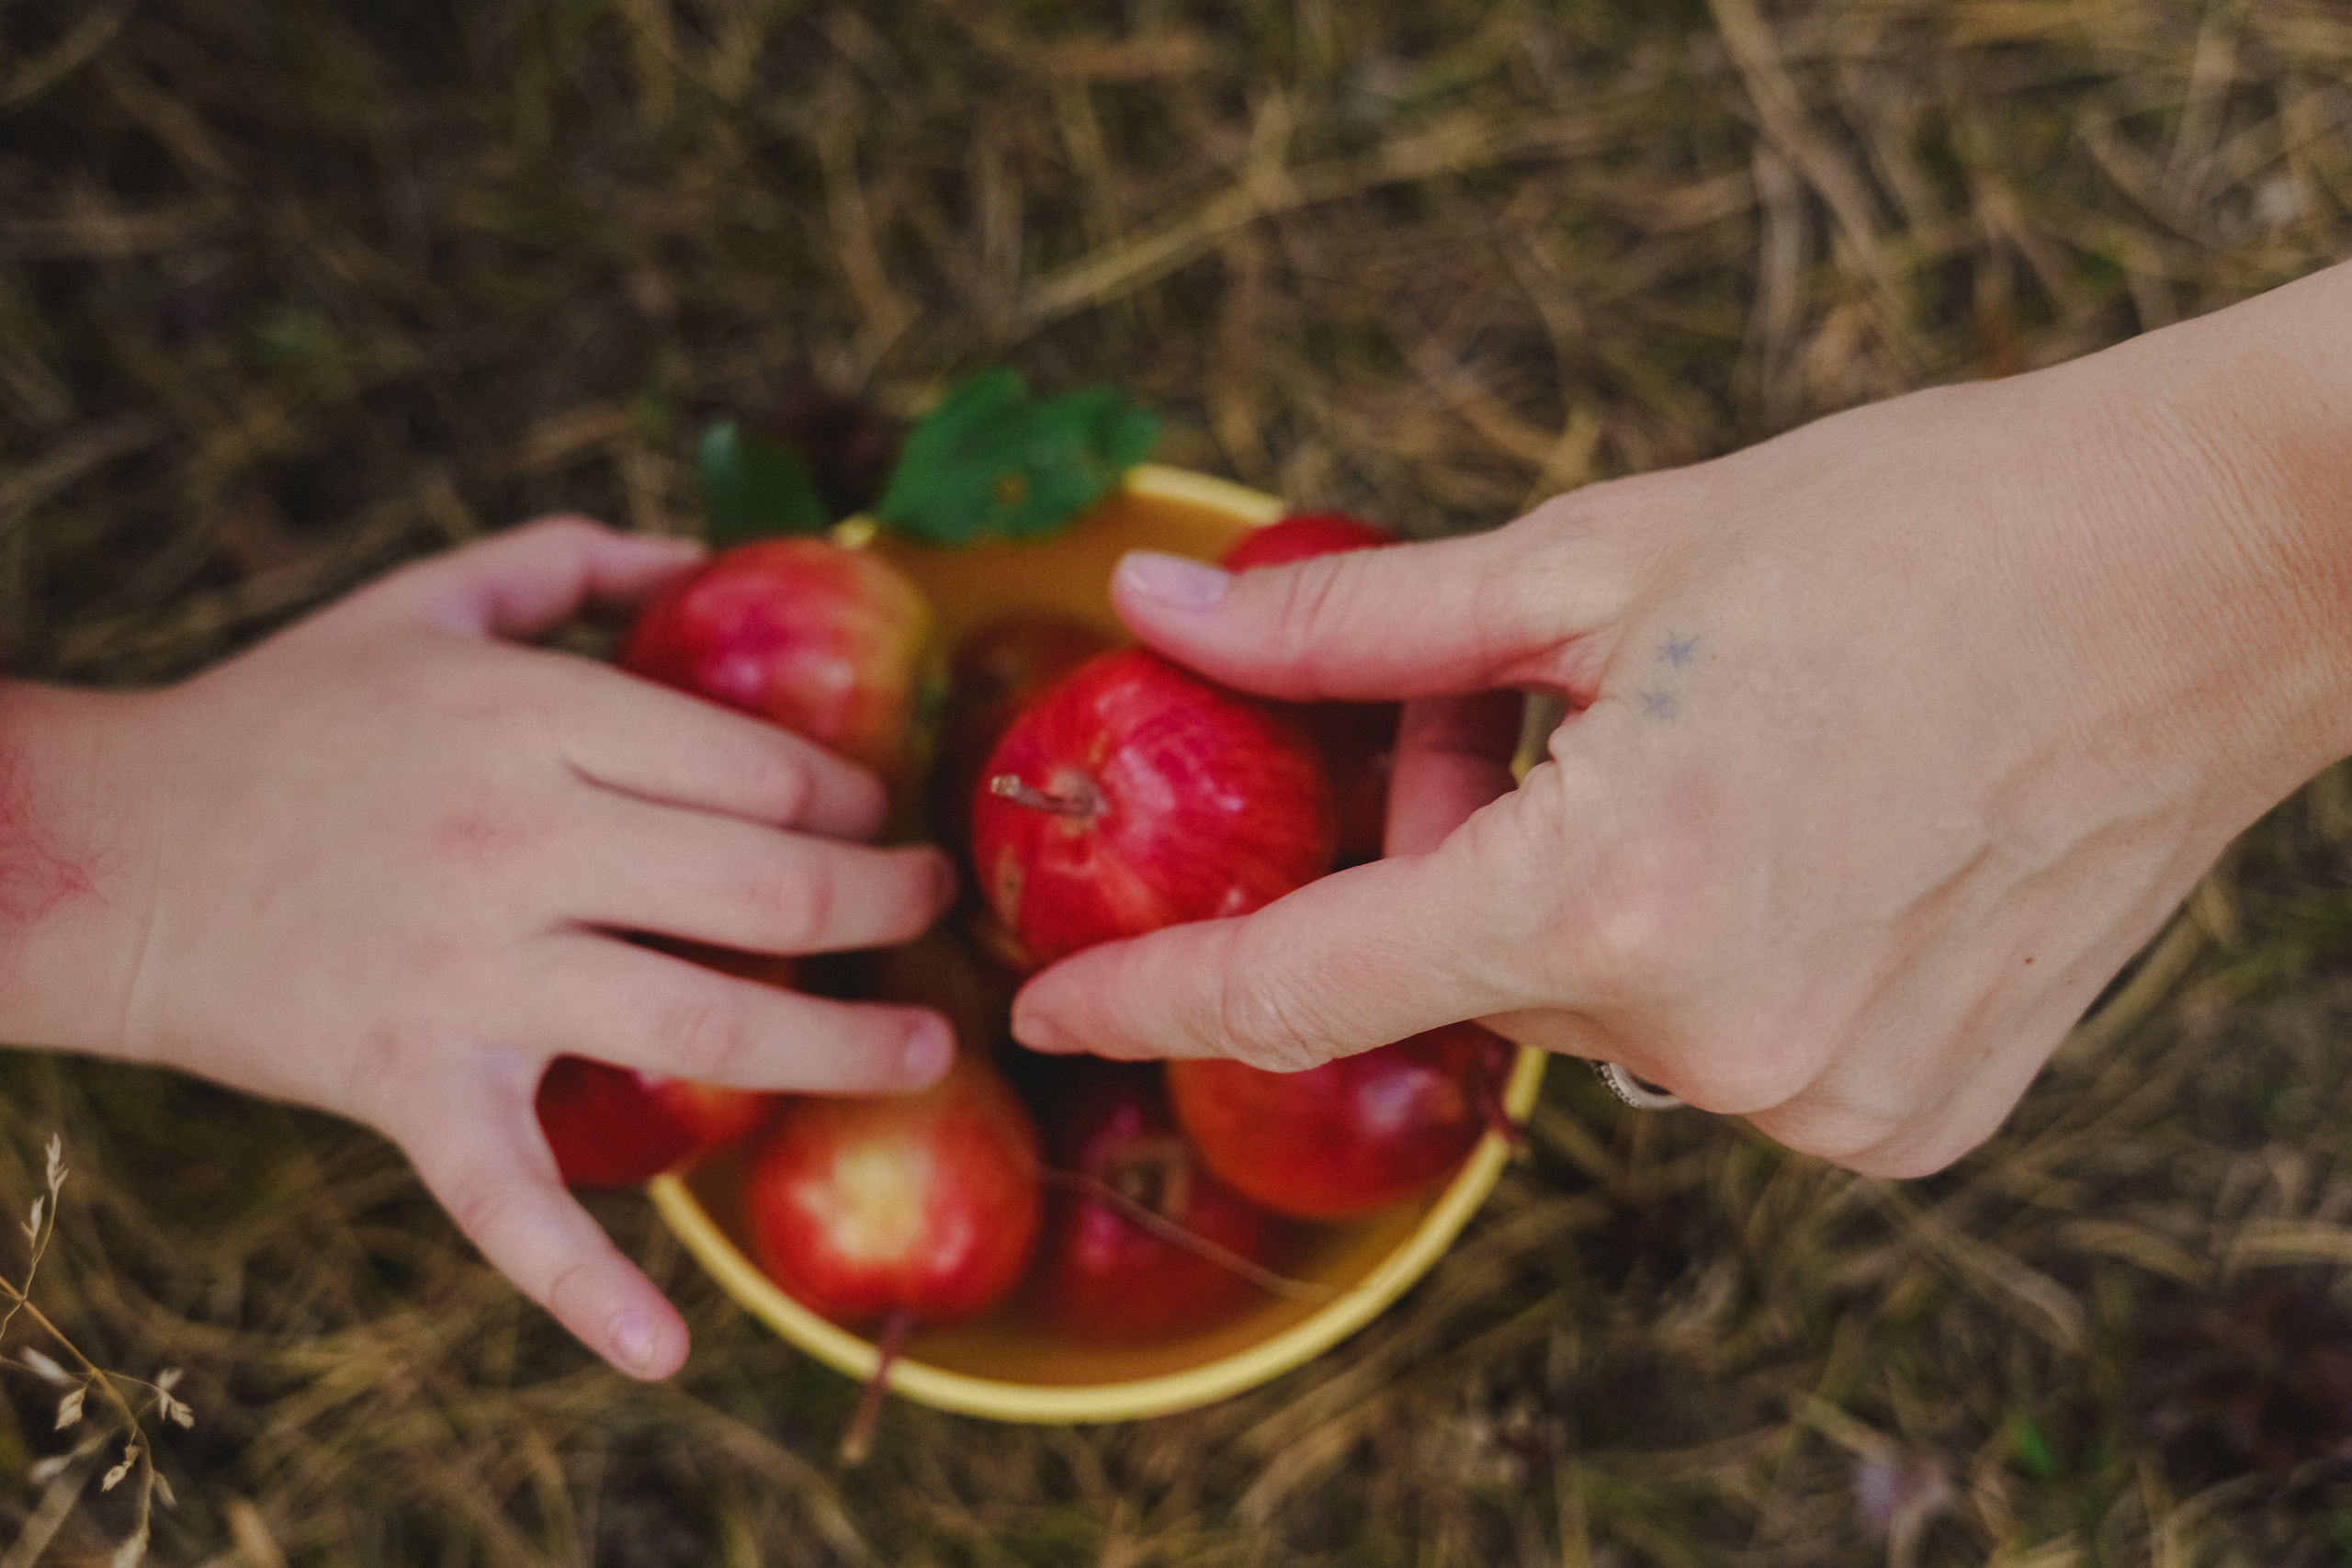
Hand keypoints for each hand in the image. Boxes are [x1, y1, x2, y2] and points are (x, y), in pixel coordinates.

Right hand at [3, 518, 955, 1377]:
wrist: (104, 847)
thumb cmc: (282, 717)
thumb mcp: (423, 600)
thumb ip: (570, 558)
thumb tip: (699, 545)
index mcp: (536, 717)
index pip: (761, 770)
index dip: (850, 800)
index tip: (880, 817)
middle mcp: (522, 841)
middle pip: (771, 892)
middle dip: (886, 904)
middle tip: (932, 909)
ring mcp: (471, 973)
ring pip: (707, 1027)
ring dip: (841, 1050)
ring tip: (924, 1049)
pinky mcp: (412, 1083)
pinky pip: (510, 1203)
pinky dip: (586, 1286)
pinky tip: (667, 1349)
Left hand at [1010, 263, 2351, 1178]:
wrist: (2203, 575)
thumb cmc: (1906, 530)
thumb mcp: (1598, 555)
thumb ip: (1354, 627)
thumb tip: (1159, 610)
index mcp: (1614, 892)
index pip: (1303, 982)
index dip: (1155, 992)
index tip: (1055, 1009)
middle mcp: (1714, 1037)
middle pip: (1471, 969)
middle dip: (1453, 848)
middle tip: (1534, 706)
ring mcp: (1823, 1098)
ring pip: (1597, 1016)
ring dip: (1586, 905)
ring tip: (1708, 752)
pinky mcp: (1907, 1120)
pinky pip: (1721, 1053)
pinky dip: (1706, 961)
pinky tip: (1803, 841)